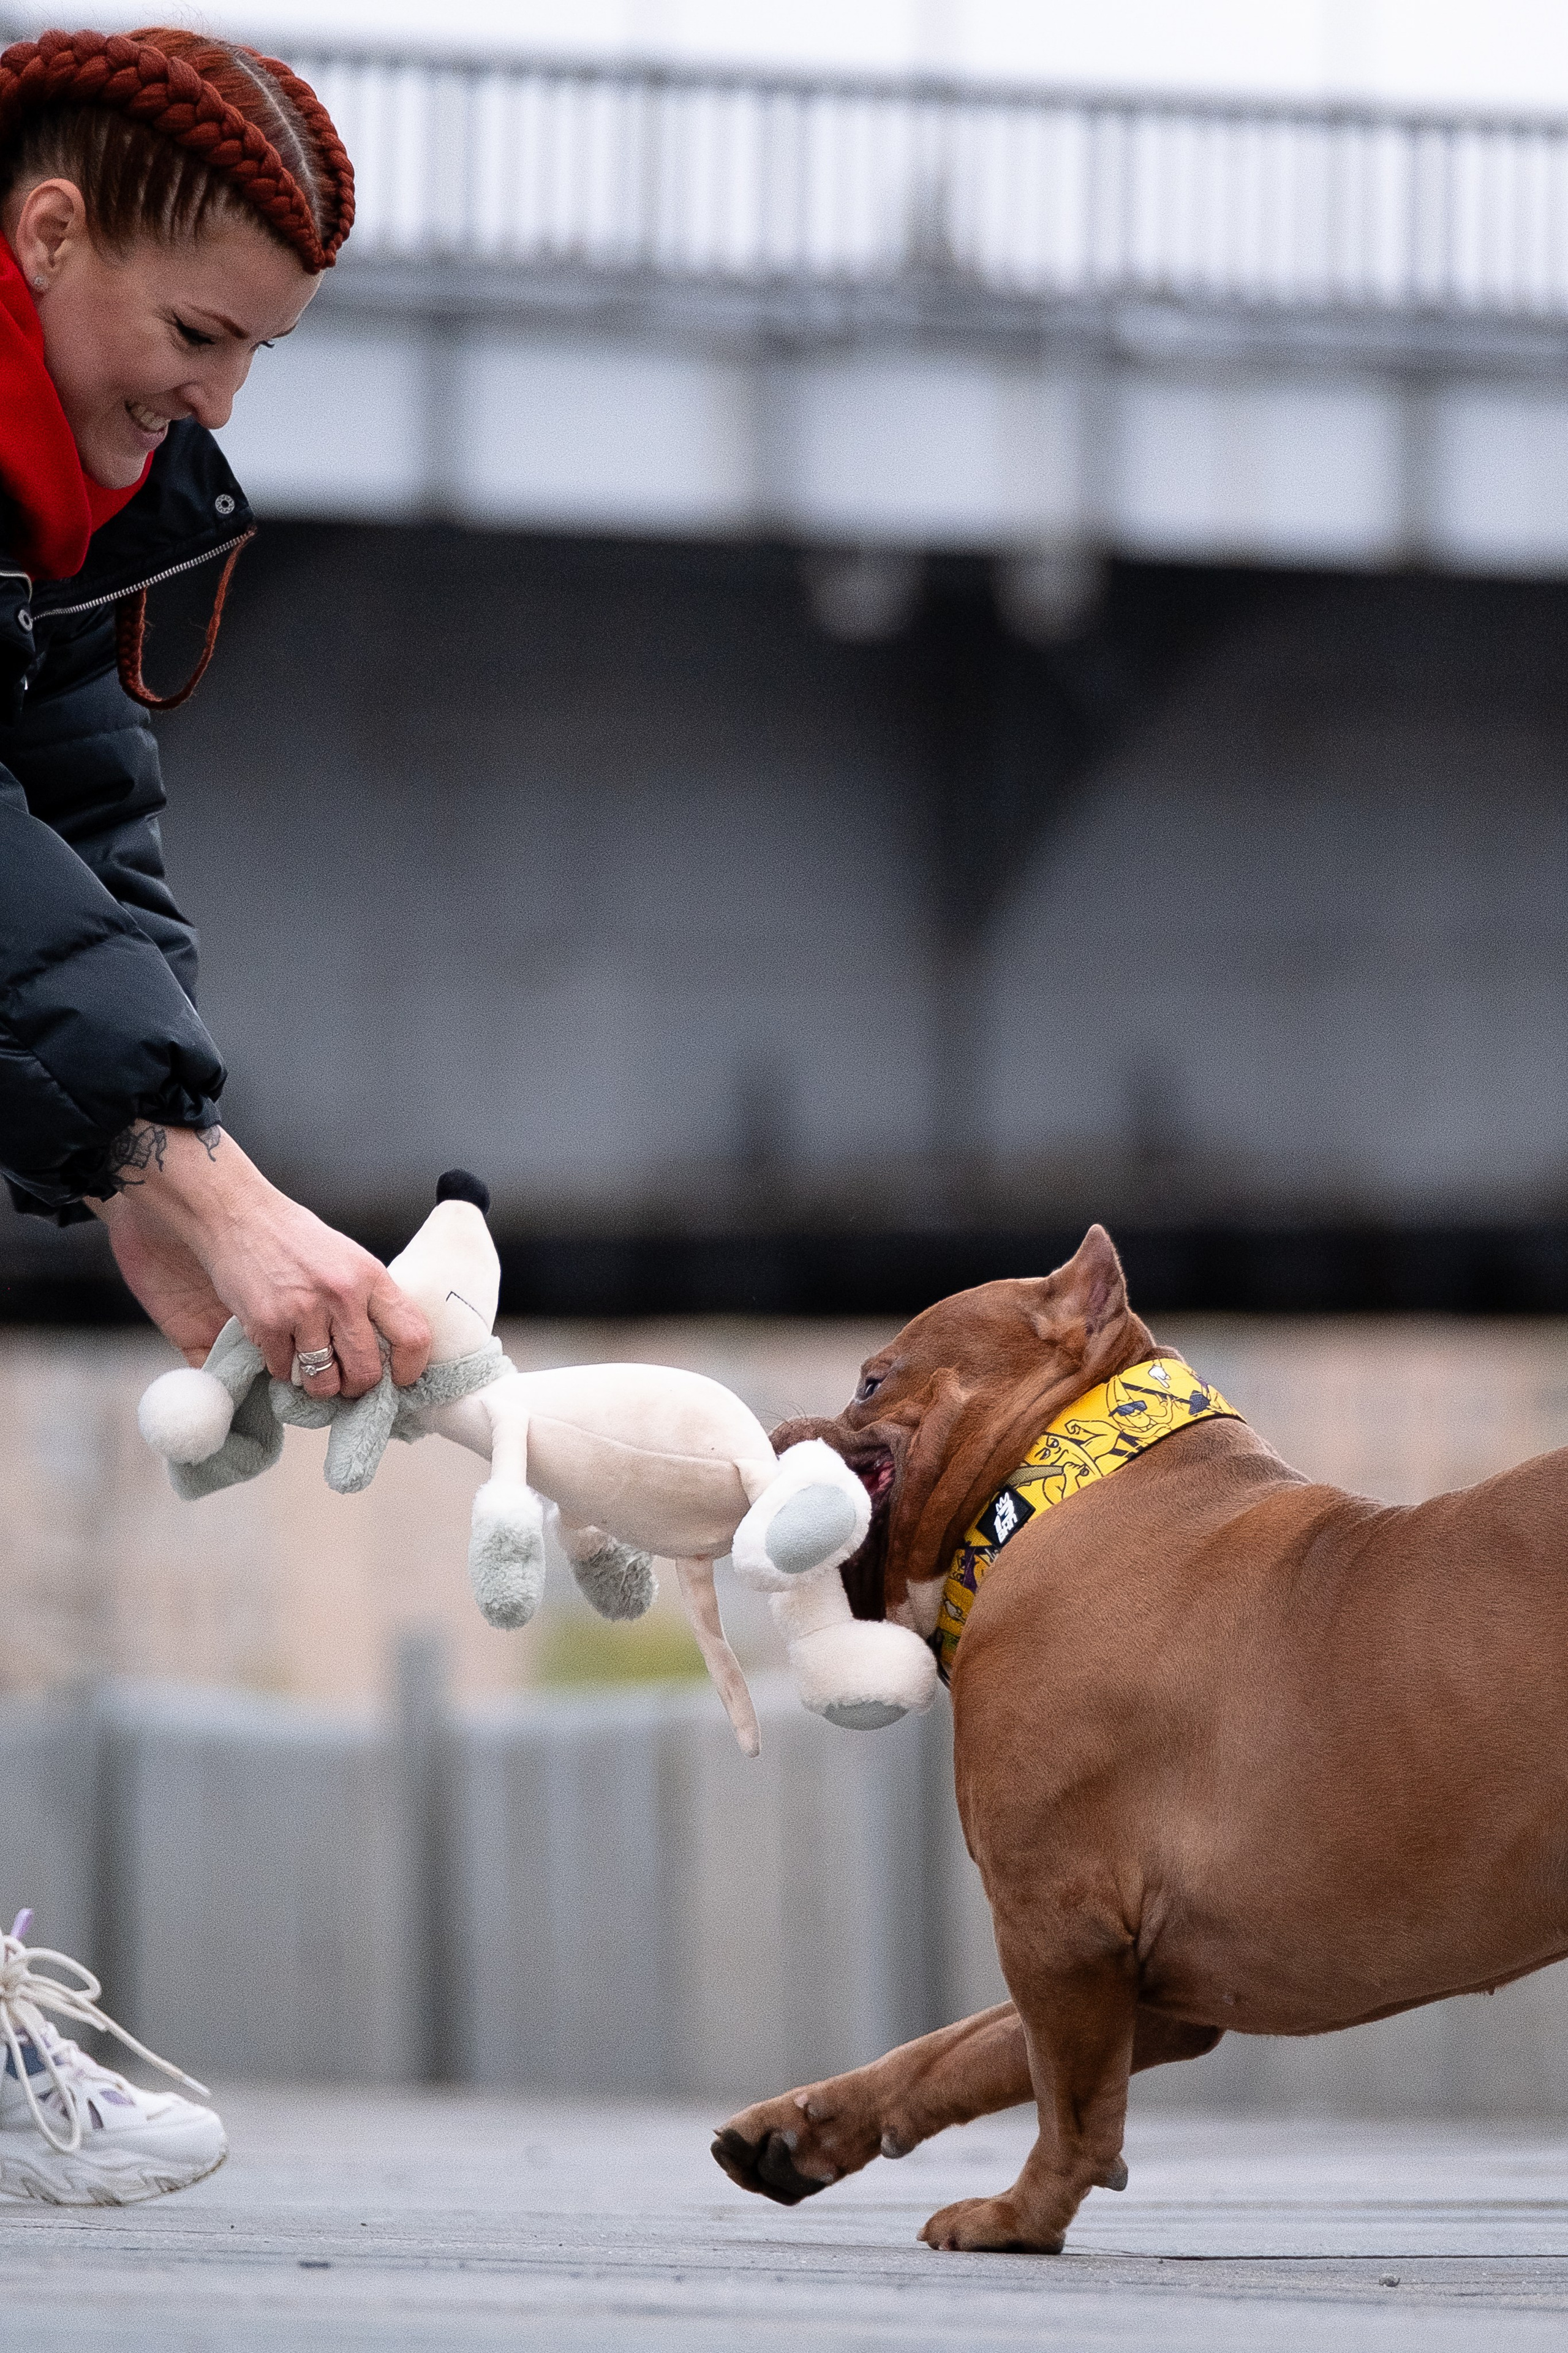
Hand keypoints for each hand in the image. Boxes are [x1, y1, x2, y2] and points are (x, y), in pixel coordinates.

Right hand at [97, 1123, 429, 1399]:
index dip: (411, 1368)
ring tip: (313, 1367)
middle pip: (367, 1372)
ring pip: (324, 1382)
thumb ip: (368, 1300)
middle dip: (358, 1387)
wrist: (239, 1216)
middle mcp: (342, 1295)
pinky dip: (283, 1368)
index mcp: (371, 1276)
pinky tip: (281, 1345)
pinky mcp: (267, 1325)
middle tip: (348, 1381)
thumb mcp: (348, 1259)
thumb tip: (386, 1351)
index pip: (412, 1335)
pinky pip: (284, 1371)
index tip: (401, 1379)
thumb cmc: (296, 1240)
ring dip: (319, 1385)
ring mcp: (303, 1312)